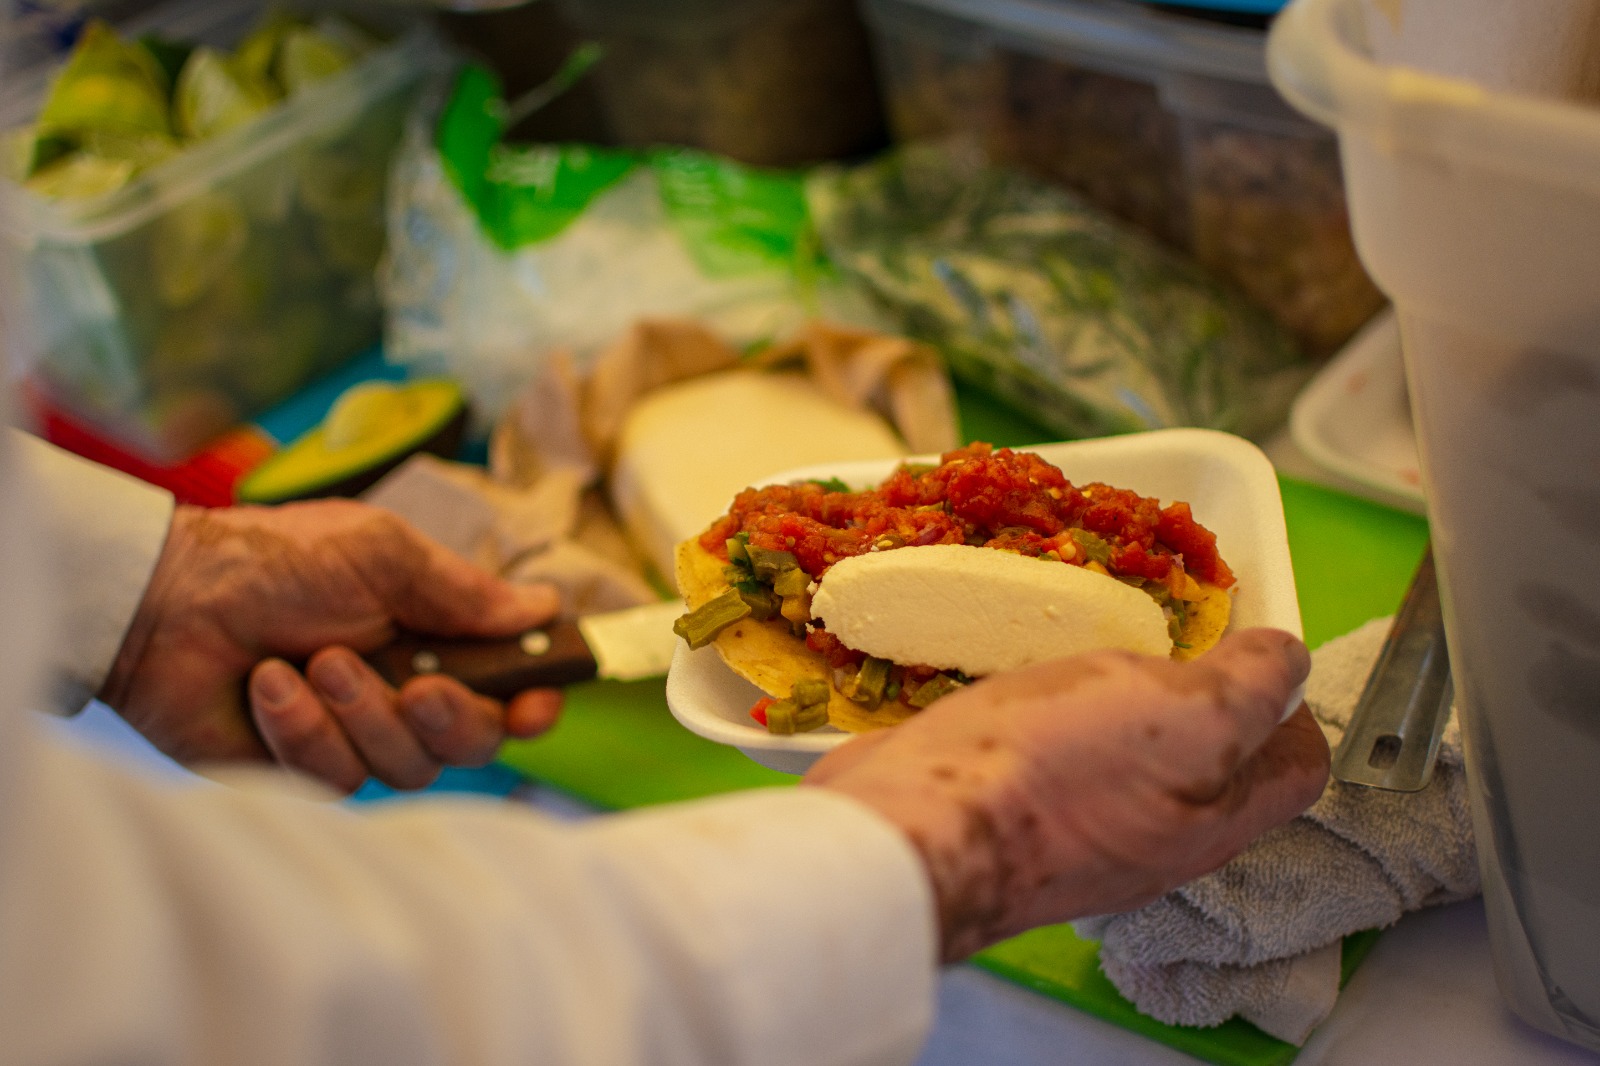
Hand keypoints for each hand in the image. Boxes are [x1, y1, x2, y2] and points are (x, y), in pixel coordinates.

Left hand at [99, 500, 564, 792]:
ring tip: (312, 661)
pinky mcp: (305, 770)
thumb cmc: (274, 561)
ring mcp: (356, 735)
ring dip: (364, 711)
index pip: (511, 686)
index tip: (534, 703)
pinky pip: (338, 777)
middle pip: (475, 741)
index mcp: (436, 634)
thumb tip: (544, 608)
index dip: (535, 702)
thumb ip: (464, 590)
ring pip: (409, 766)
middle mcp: (406, 691)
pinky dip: (303, 727)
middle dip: (454, 716)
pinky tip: (268, 686)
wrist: (167, 600)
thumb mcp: (382, 552)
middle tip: (420, 685)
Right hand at [805, 628, 1327, 961]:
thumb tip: (1286, 661)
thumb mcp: (1192, 715)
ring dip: (1118, 698)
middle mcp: (1154, 839)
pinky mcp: (1008, 811)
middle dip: (1197, 693)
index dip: (1295, 705)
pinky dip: (1052, 711)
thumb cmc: (1063, 770)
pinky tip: (1026, 678)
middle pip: (1208, 764)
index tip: (1255, 647)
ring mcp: (1078, 832)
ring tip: (1095, 646)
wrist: (919, 824)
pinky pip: (1051, 754)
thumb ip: (1253, 687)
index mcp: (1213, 822)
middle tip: (1165, 634)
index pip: (1296, 770)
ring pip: (1126, 756)